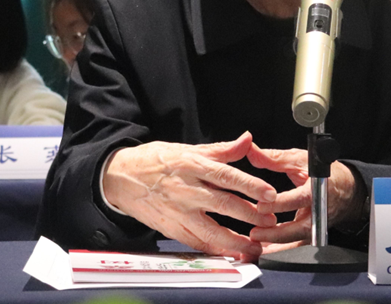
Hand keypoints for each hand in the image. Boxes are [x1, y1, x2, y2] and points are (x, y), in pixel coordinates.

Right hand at [102, 132, 277, 259]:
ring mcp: (177, 211)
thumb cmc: (155, 161)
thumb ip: (221, 149)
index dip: (250, 185)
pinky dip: (215, 248)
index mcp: (191, 165)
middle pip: (223, 204)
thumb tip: (247, 139)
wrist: (120, 177)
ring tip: (256, 244)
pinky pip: (196, 242)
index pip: (226, 175)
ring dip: (236, 240)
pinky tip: (231, 251)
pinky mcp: (170, 228)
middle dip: (250, 214)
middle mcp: (185, 189)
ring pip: (211, 230)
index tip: (270, 194)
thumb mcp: (188, 149)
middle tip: (270, 219)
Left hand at [246, 145, 364, 248]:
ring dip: (276, 247)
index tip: (261, 206)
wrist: (346, 189)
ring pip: (297, 242)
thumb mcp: (301, 159)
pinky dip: (280, 251)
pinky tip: (263, 252)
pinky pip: (297, 247)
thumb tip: (252, 152)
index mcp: (318, 189)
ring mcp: (317, 225)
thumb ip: (275, 158)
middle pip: (299, 228)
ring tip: (254, 249)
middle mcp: (319, 211)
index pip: (298, 199)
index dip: (279, 204)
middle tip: (254, 233)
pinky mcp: (314, 235)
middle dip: (275, 234)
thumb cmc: (325, 172)